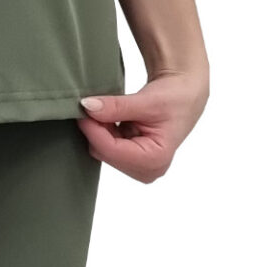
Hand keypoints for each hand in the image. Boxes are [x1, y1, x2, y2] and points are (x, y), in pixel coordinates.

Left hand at [77, 67, 208, 180]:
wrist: (184, 97)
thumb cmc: (174, 99)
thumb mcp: (146, 101)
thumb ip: (116, 106)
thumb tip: (87, 107)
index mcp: (155, 159)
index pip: (110, 149)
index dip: (92, 128)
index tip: (82, 107)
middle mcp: (148, 170)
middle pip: (104, 152)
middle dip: (96, 129)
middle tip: (97, 104)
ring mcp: (139, 168)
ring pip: (102, 151)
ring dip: (101, 129)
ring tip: (113, 109)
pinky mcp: (132, 162)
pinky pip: (106, 148)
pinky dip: (105, 131)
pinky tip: (115, 119)